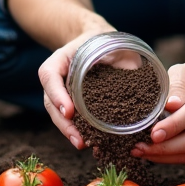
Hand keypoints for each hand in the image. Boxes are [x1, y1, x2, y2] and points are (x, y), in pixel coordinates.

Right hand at [39, 23, 115, 149]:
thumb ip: (118, 54)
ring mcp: (62, 92)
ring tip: (82, 144)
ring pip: (59, 115)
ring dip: (70, 132)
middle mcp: (57, 78)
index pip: (50, 75)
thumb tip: (135, 73)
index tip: (69, 111)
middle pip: (51, 103)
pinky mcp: (73, 103)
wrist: (98, 43)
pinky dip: (79, 131)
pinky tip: (92, 143)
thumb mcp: (109, 41)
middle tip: (78, 139)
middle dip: (64, 124)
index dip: (57, 94)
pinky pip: (71, 118)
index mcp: (60, 59)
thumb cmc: (104, 42)